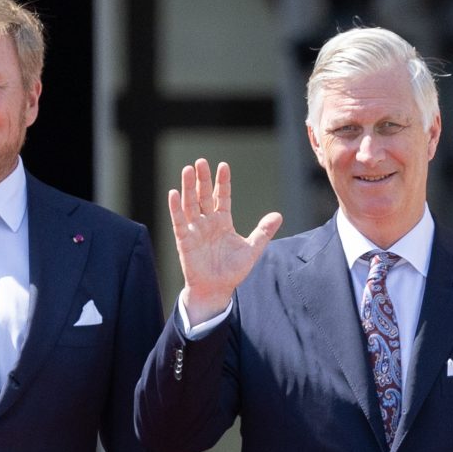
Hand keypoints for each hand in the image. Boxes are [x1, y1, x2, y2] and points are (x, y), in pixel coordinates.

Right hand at [168, 159, 282, 319]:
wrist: (217, 289)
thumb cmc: (233, 270)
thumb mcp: (252, 250)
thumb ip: (263, 232)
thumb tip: (278, 215)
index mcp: (223, 221)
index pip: (222, 197)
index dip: (223, 182)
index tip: (223, 165)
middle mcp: (208, 222)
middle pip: (204, 196)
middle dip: (203, 179)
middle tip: (201, 161)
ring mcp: (195, 230)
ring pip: (190, 204)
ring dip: (188, 188)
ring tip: (187, 170)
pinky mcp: (184, 240)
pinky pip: (179, 222)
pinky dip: (176, 208)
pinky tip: (174, 193)